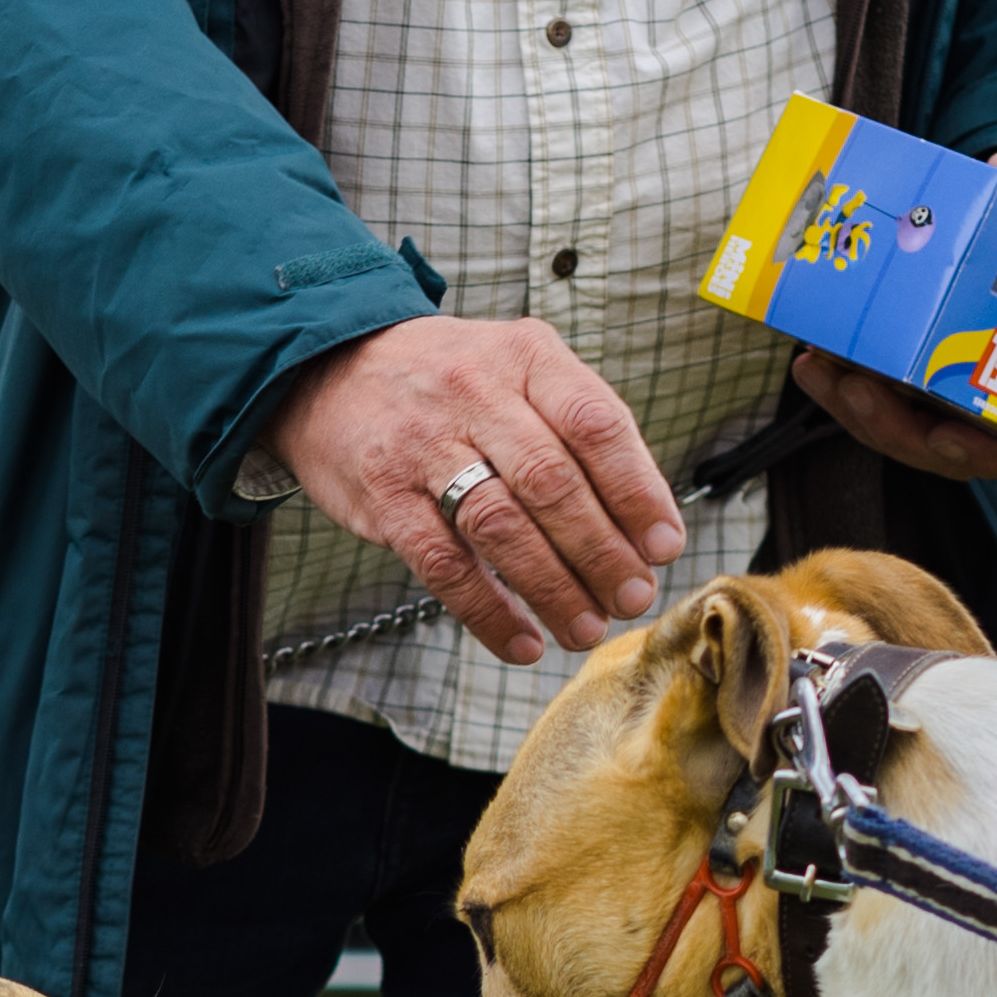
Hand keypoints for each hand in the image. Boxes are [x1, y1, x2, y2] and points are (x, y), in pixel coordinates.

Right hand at [258, 317, 691, 662]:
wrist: (331, 368)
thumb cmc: (450, 382)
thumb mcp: (519, 369)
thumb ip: (578, 429)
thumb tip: (643, 523)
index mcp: (526, 356)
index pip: (595, 424)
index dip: (637, 491)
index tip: (664, 546)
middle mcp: (476, 393)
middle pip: (552, 482)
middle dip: (602, 552)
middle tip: (633, 597)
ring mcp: (424, 445)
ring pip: (501, 526)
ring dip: (553, 588)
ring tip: (586, 628)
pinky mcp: (385, 496)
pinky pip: (443, 564)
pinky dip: (488, 611)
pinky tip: (522, 640)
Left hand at [791, 144, 996, 486]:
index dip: (983, 450)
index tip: (949, 435)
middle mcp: (996, 408)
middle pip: (940, 446)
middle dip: (895, 426)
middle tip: (861, 389)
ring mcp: (949, 401)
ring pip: (898, 430)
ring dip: (854, 408)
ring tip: (817, 369)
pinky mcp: (910, 385)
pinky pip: (874, 401)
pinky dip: (842, 387)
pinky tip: (810, 359)